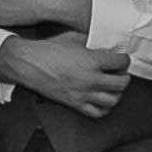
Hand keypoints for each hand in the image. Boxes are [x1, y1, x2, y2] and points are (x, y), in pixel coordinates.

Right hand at [4, 34, 130, 115]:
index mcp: (91, 61)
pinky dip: (105, 108)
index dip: (124, 60)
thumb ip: (91, 42)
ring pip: (113, 100)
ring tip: (114, 87)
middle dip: (124, 77)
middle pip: (121, 84)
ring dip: (117, 93)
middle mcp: (90, 79)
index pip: (120, 63)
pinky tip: (103, 100)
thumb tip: (103, 46)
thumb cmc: (46, 50)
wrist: (26, 63)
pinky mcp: (75, 103)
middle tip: (121, 73)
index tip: (122, 59)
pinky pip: (97, 112)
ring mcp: (83, 94)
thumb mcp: (72, 38)